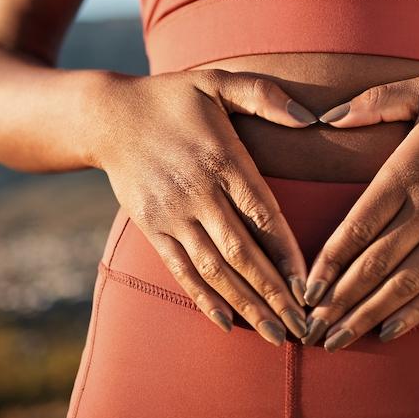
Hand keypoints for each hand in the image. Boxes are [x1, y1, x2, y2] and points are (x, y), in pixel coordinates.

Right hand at [89, 69, 319, 344]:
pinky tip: (227, 323)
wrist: (107, 116)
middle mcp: (198, 192)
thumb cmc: (173, 97)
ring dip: (246, 305)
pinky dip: (204, 299)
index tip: (311, 285)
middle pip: (242, 252)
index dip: (287, 252)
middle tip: (304, 328)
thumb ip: (264, 95)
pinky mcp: (152, 228)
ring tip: (276, 336)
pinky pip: (181, 269)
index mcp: (222, 158)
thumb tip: (310, 117)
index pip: (263, 214)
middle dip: (274, 294)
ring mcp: (172, 214)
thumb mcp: (218, 81)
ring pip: (214, 269)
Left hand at [300, 73, 418, 350]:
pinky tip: (389, 332)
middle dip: (338, 300)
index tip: (305, 287)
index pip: (358, 225)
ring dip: (366, 314)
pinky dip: (414, 312)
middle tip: (309, 328)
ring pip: (403, 283)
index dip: (329, 261)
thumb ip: (374, 102)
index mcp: (406, 172)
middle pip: (373, 263)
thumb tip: (326, 117)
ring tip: (337, 341)